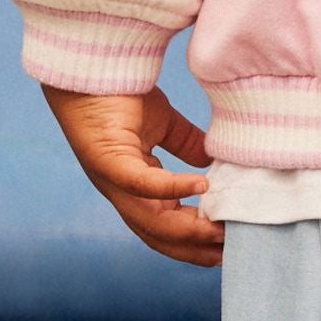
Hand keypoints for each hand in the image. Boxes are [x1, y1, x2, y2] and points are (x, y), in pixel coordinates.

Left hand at [42, 85, 223, 265]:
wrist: (88, 67)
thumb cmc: (119, 94)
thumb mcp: (164, 125)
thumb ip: (188, 145)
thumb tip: (214, 163)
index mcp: (135, 188)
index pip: (167, 226)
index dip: (197, 240)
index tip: (230, 244)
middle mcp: (122, 192)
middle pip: (161, 236)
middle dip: (196, 249)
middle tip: (232, 253)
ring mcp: (113, 180)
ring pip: (152, 221)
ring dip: (189, 229)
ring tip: (221, 229)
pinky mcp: (107, 161)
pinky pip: (141, 184)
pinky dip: (171, 190)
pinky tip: (201, 187)